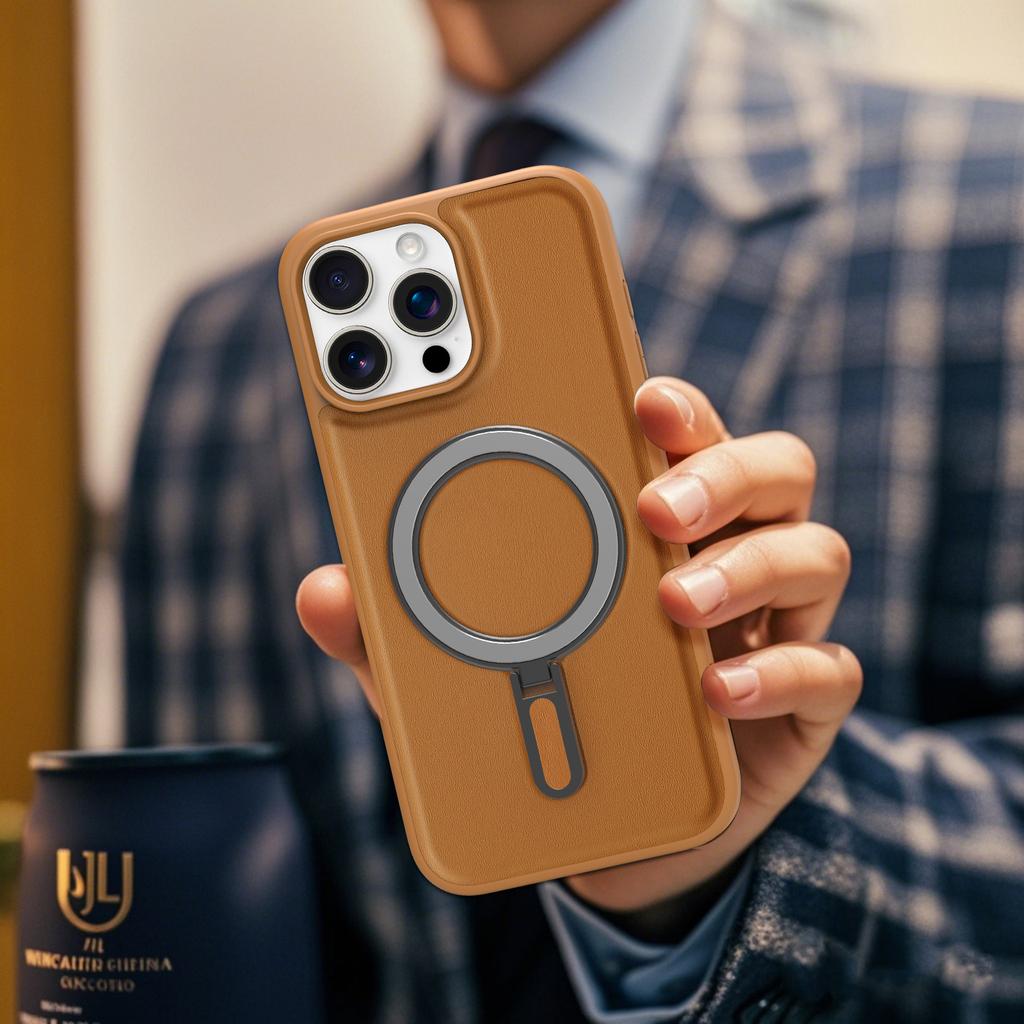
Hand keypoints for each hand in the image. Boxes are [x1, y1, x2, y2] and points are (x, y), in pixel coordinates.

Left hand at [296, 376, 860, 940]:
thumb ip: (398, 632)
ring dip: (748, 564)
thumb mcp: (458, 674)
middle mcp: (725, 556)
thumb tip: (322, 590)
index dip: (671, 404)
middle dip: (718, 468)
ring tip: (676, 601)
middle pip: (770, 465)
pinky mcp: (802, 705)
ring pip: (814, 550)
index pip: (679, 435)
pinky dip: (778, 674)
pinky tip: (716, 694)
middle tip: (654, 504)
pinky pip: (828, 671)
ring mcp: (771, 627)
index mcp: (650, 526)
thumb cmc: (543, 720)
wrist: (611, 833)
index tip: (637, 394)